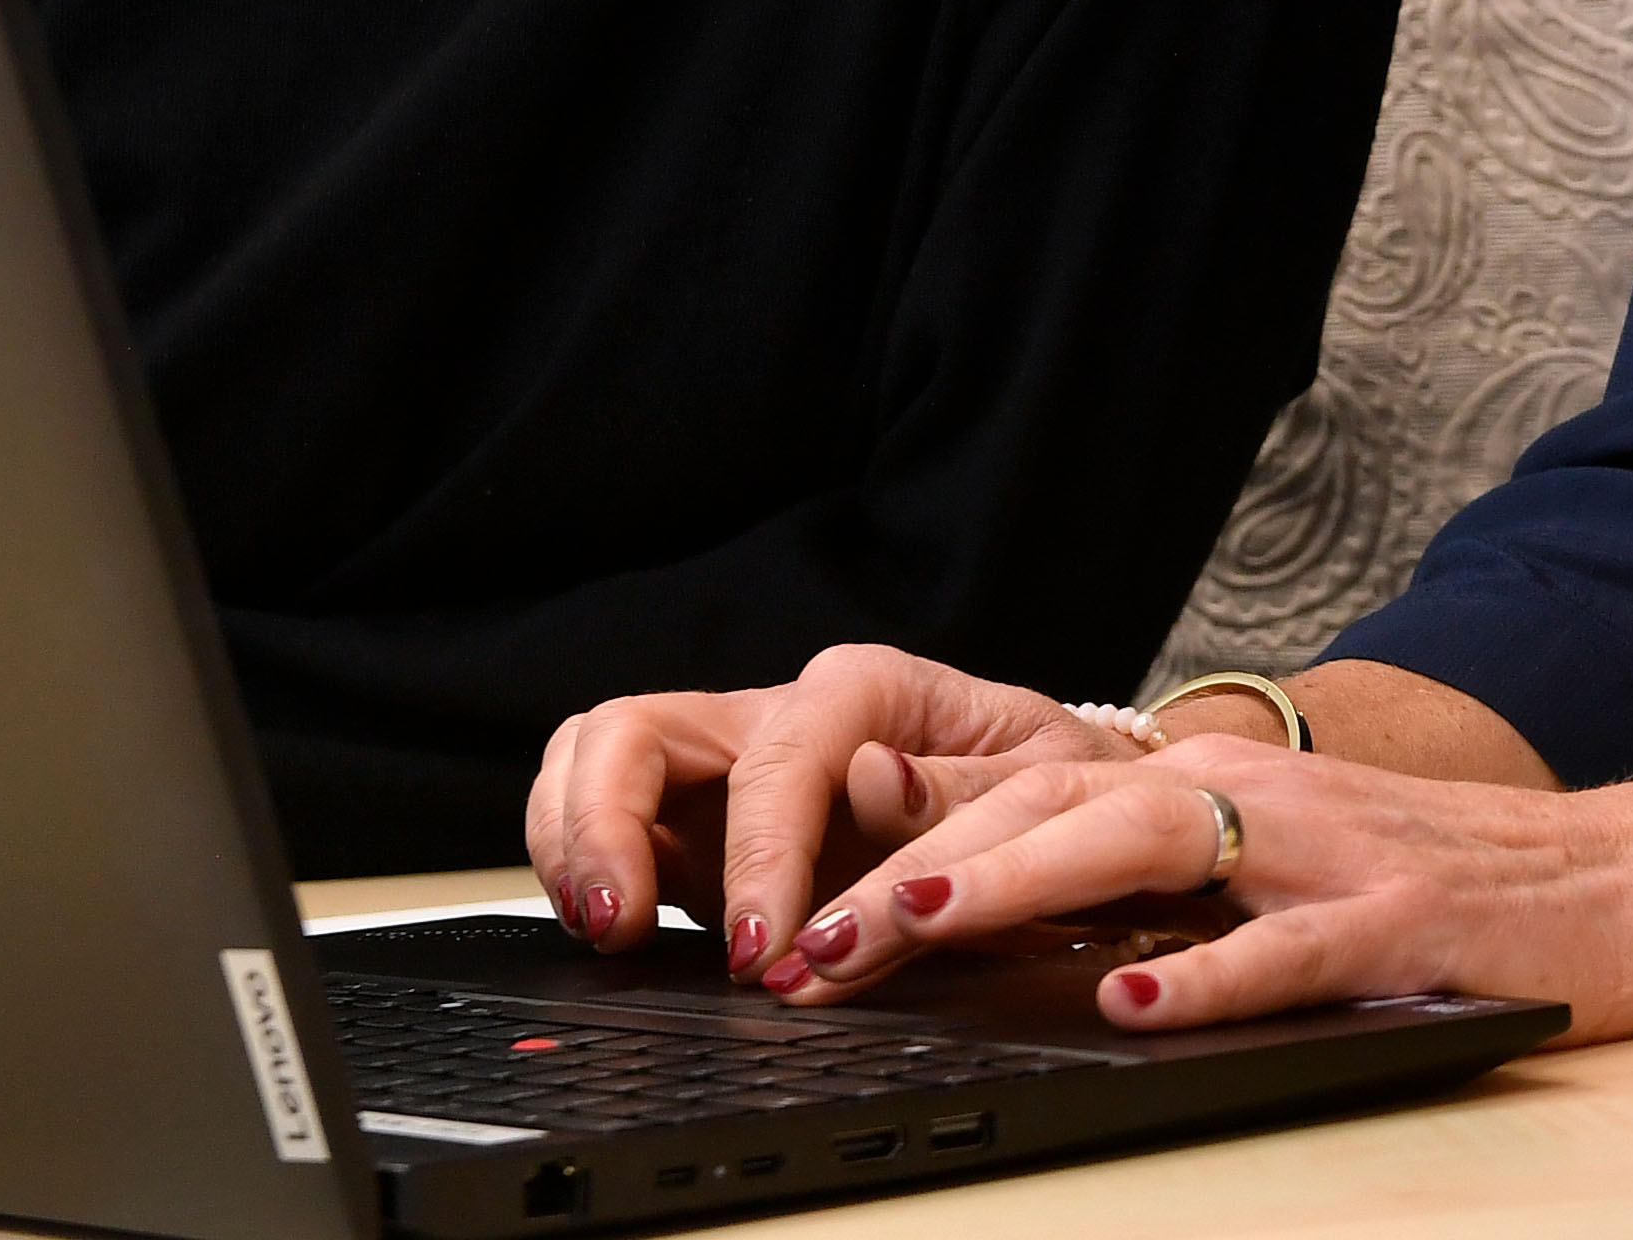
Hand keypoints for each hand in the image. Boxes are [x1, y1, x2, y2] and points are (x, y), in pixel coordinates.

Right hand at [526, 645, 1141, 977]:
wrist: (1059, 815)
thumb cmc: (1054, 795)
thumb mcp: (1046, 790)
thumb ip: (960, 793)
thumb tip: (871, 778)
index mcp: (867, 689)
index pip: (780, 750)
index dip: (760, 849)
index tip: (767, 944)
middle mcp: (780, 716)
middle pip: (637, 726)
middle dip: (604, 821)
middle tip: (622, 924)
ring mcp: (726, 771)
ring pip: (595, 757)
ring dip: (573, 839)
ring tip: (605, 930)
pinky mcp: (698, 831)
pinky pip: (603, 821)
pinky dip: (582, 867)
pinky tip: (611, 931)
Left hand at [760, 741, 1632, 1039]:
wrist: (1618, 882)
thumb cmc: (1427, 886)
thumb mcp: (1262, 871)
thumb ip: (1134, 882)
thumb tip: (972, 914)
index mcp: (1210, 782)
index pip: (1026, 779)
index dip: (900, 823)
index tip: (782, 879)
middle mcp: (1252, 796)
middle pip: (1057, 798)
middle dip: (917, 861)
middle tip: (806, 935)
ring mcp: (1323, 854)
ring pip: (1145, 843)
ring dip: (1017, 882)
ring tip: (915, 923)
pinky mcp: (1398, 926)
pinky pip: (1287, 950)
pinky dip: (1206, 974)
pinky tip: (1132, 1003)